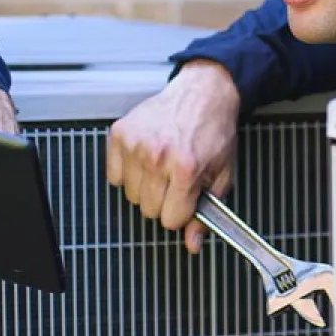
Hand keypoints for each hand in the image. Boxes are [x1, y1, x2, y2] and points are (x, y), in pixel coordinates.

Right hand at [106, 60, 240, 253]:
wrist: (202, 93)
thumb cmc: (213, 130)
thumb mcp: (221, 175)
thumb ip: (207, 213)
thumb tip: (192, 242)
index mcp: (185, 169)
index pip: (171, 220)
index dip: (181, 212)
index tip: (185, 199)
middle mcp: (157, 156)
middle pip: (148, 209)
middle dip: (164, 200)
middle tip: (174, 180)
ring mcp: (136, 143)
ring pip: (130, 194)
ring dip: (145, 186)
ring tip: (160, 166)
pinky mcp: (121, 132)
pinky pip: (114, 174)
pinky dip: (126, 171)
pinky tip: (143, 159)